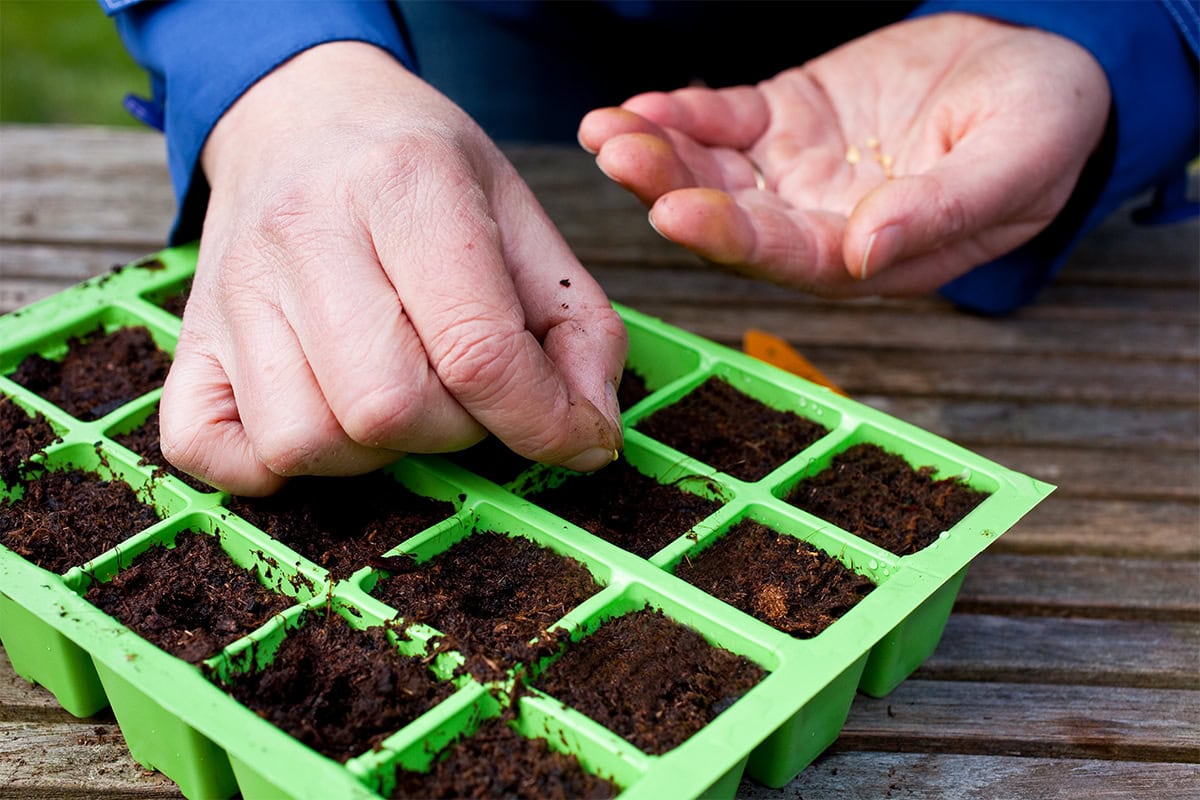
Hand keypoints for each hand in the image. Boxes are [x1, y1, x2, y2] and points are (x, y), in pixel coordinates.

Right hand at [160, 42, 625, 495]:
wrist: (302, 111)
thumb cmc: (422, 170)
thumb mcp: (523, 216)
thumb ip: (578, 326)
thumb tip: (590, 435)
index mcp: (405, 185)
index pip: (477, 348)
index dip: (542, 421)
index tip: (575, 439)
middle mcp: (305, 232)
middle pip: (388, 408)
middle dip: (456, 431)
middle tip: (467, 391)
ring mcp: (232, 289)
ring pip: (307, 440)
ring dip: (375, 453)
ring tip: (398, 396)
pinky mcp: (189, 335)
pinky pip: (210, 450)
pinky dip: (272, 467)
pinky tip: (322, 420)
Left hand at [578, 13, 1109, 297]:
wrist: (1039, 69)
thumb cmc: (1045, 122)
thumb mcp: (1020, 159)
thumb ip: (947, 209)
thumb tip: (867, 251)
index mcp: (874, 255)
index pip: (791, 257)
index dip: (732, 238)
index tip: (677, 211)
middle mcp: (821, 224)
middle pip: (733, 221)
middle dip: (672, 190)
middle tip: (621, 156)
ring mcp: (796, 173)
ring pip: (714, 174)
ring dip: (659, 155)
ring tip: (608, 129)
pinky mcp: (784, 122)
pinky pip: (723, 123)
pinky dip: (683, 114)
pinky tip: (642, 105)